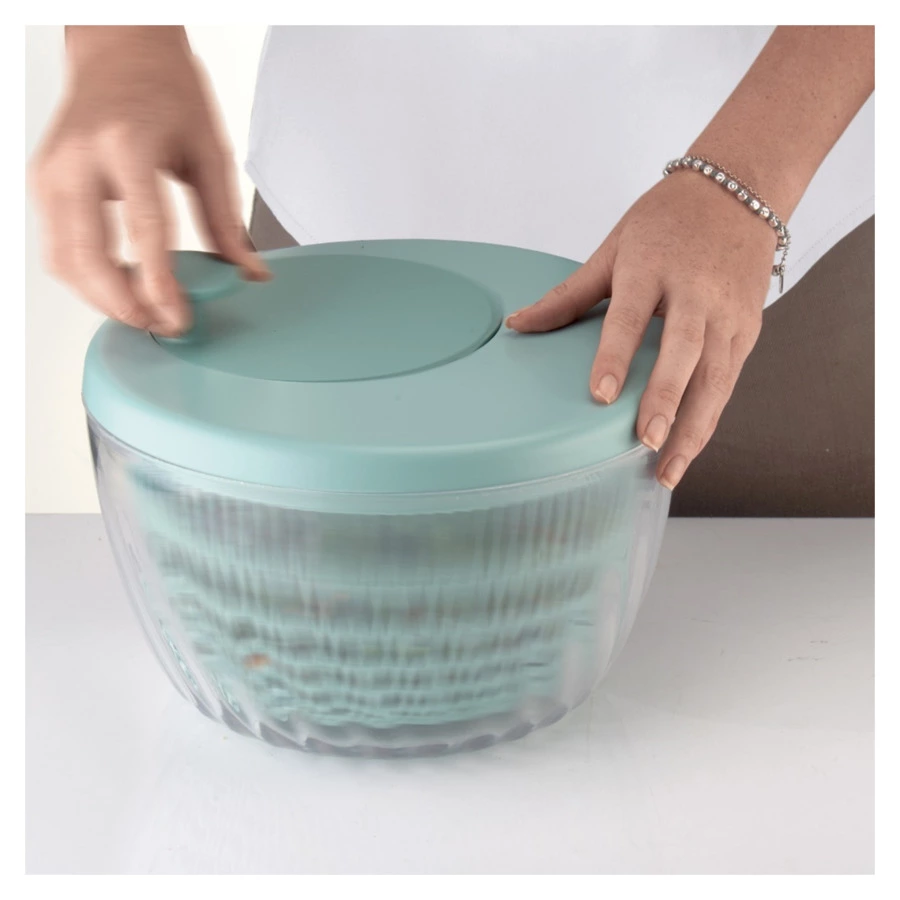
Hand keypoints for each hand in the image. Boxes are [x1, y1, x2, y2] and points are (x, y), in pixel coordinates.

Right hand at [29, 27, 268, 335]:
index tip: (179, 319)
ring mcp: (52, 172)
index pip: (143, 231)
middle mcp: (79, 159)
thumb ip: (226, 219)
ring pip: (64, 262)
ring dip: (102, 299)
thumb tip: (249, 272)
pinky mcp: (42, 184)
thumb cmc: (166, 93)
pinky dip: (85, 279)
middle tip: (161, 325)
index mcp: (128, 144)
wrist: (120, 54)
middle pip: (89, 257)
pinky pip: (57, 250)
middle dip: (125, 304)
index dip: (160, 285)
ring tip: (143, 311)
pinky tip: (119, 287)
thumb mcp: (210, 151)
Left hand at [506, 171, 773, 489]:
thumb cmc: (668, 219)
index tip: (600, 395)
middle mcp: (696, 292)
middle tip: (646, 442)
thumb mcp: (613, 247)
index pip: (631, 317)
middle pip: (683, 353)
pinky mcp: (749, 329)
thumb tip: (518, 324)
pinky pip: (729, 381)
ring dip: (693, 427)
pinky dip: (710, 417)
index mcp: (653, 267)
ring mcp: (728, 313)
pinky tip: (689, 447)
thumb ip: (568, 294)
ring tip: (668, 469)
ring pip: (714, 378)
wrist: (740, 189)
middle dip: (666, 401)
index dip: (615, 356)